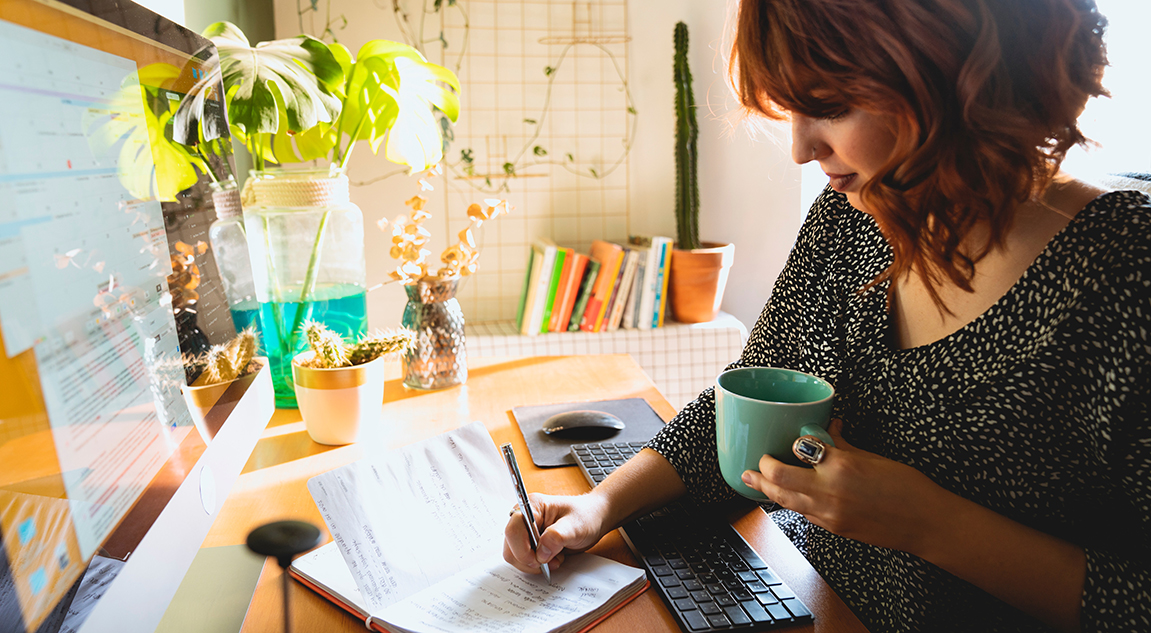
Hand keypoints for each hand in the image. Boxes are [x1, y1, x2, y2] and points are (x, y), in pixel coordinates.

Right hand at [503, 492, 609, 574]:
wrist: (593, 519)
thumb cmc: (586, 516)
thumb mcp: (576, 526)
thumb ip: (557, 537)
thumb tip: (540, 552)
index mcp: (532, 506)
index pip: (513, 529)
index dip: (522, 549)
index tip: (538, 560)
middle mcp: (524, 517)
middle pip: (510, 546)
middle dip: (529, 560)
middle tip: (550, 562)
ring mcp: (525, 531)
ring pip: (514, 555)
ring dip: (533, 564)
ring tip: (554, 560)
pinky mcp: (529, 542)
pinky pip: (522, 559)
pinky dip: (535, 565)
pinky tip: (551, 559)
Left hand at [740, 419, 945, 554]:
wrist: (925, 522)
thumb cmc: (907, 487)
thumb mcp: (873, 457)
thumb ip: (843, 444)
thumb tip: (829, 429)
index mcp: (841, 465)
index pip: (800, 448)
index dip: (790, 444)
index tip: (787, 441)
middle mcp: (829, 490)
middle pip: (778, 479)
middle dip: (761, 470)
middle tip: (754, 464)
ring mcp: (829, 513)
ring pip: (785, 501)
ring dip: (766, 490)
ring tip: (752, 480)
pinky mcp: (834, 528)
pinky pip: (804, 513)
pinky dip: (791, 503)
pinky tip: (784, 497)